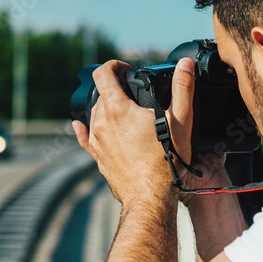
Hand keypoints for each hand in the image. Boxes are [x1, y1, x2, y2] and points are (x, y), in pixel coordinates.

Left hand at [72, 58, 227, 205]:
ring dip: (107, 108)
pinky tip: (78, 125)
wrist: (149, 196)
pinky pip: (84, 138)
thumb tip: (184, 65)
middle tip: (134, 93)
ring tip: (126, 112)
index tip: (126, 69)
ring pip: (95, 115)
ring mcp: (96, 141)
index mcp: (117, 109)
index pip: (103, 74)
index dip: (114, 65)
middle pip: (101, 94)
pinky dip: (83, 128)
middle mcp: (101, 123)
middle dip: (116, 88)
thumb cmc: (165, 161)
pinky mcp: (96, 157)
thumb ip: (183, 89)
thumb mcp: (180, 121)